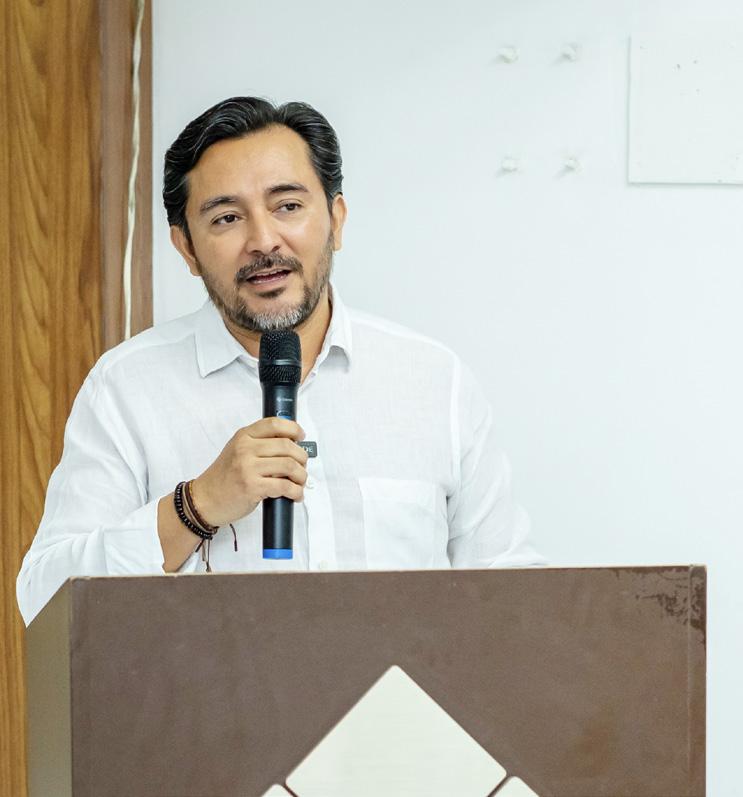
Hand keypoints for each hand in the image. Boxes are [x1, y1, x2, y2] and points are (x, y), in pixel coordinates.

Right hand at [189, 418, 307, 526]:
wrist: (204, 500)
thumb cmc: (223, 478)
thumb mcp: (237, 451)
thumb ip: (259, 445)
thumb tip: (290, 445)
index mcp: (244, 437)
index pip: (274, 424)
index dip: (294, 429)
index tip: (301, 436)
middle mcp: (245, 449)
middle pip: (287, 446)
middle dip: (302, 458)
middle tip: (302, 466)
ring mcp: (248, 468)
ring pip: (289, 466)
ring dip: (301, 476)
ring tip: (299, 482)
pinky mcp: (252, 487)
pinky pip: (284, 486)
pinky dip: (295, 491)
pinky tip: (295, 495)